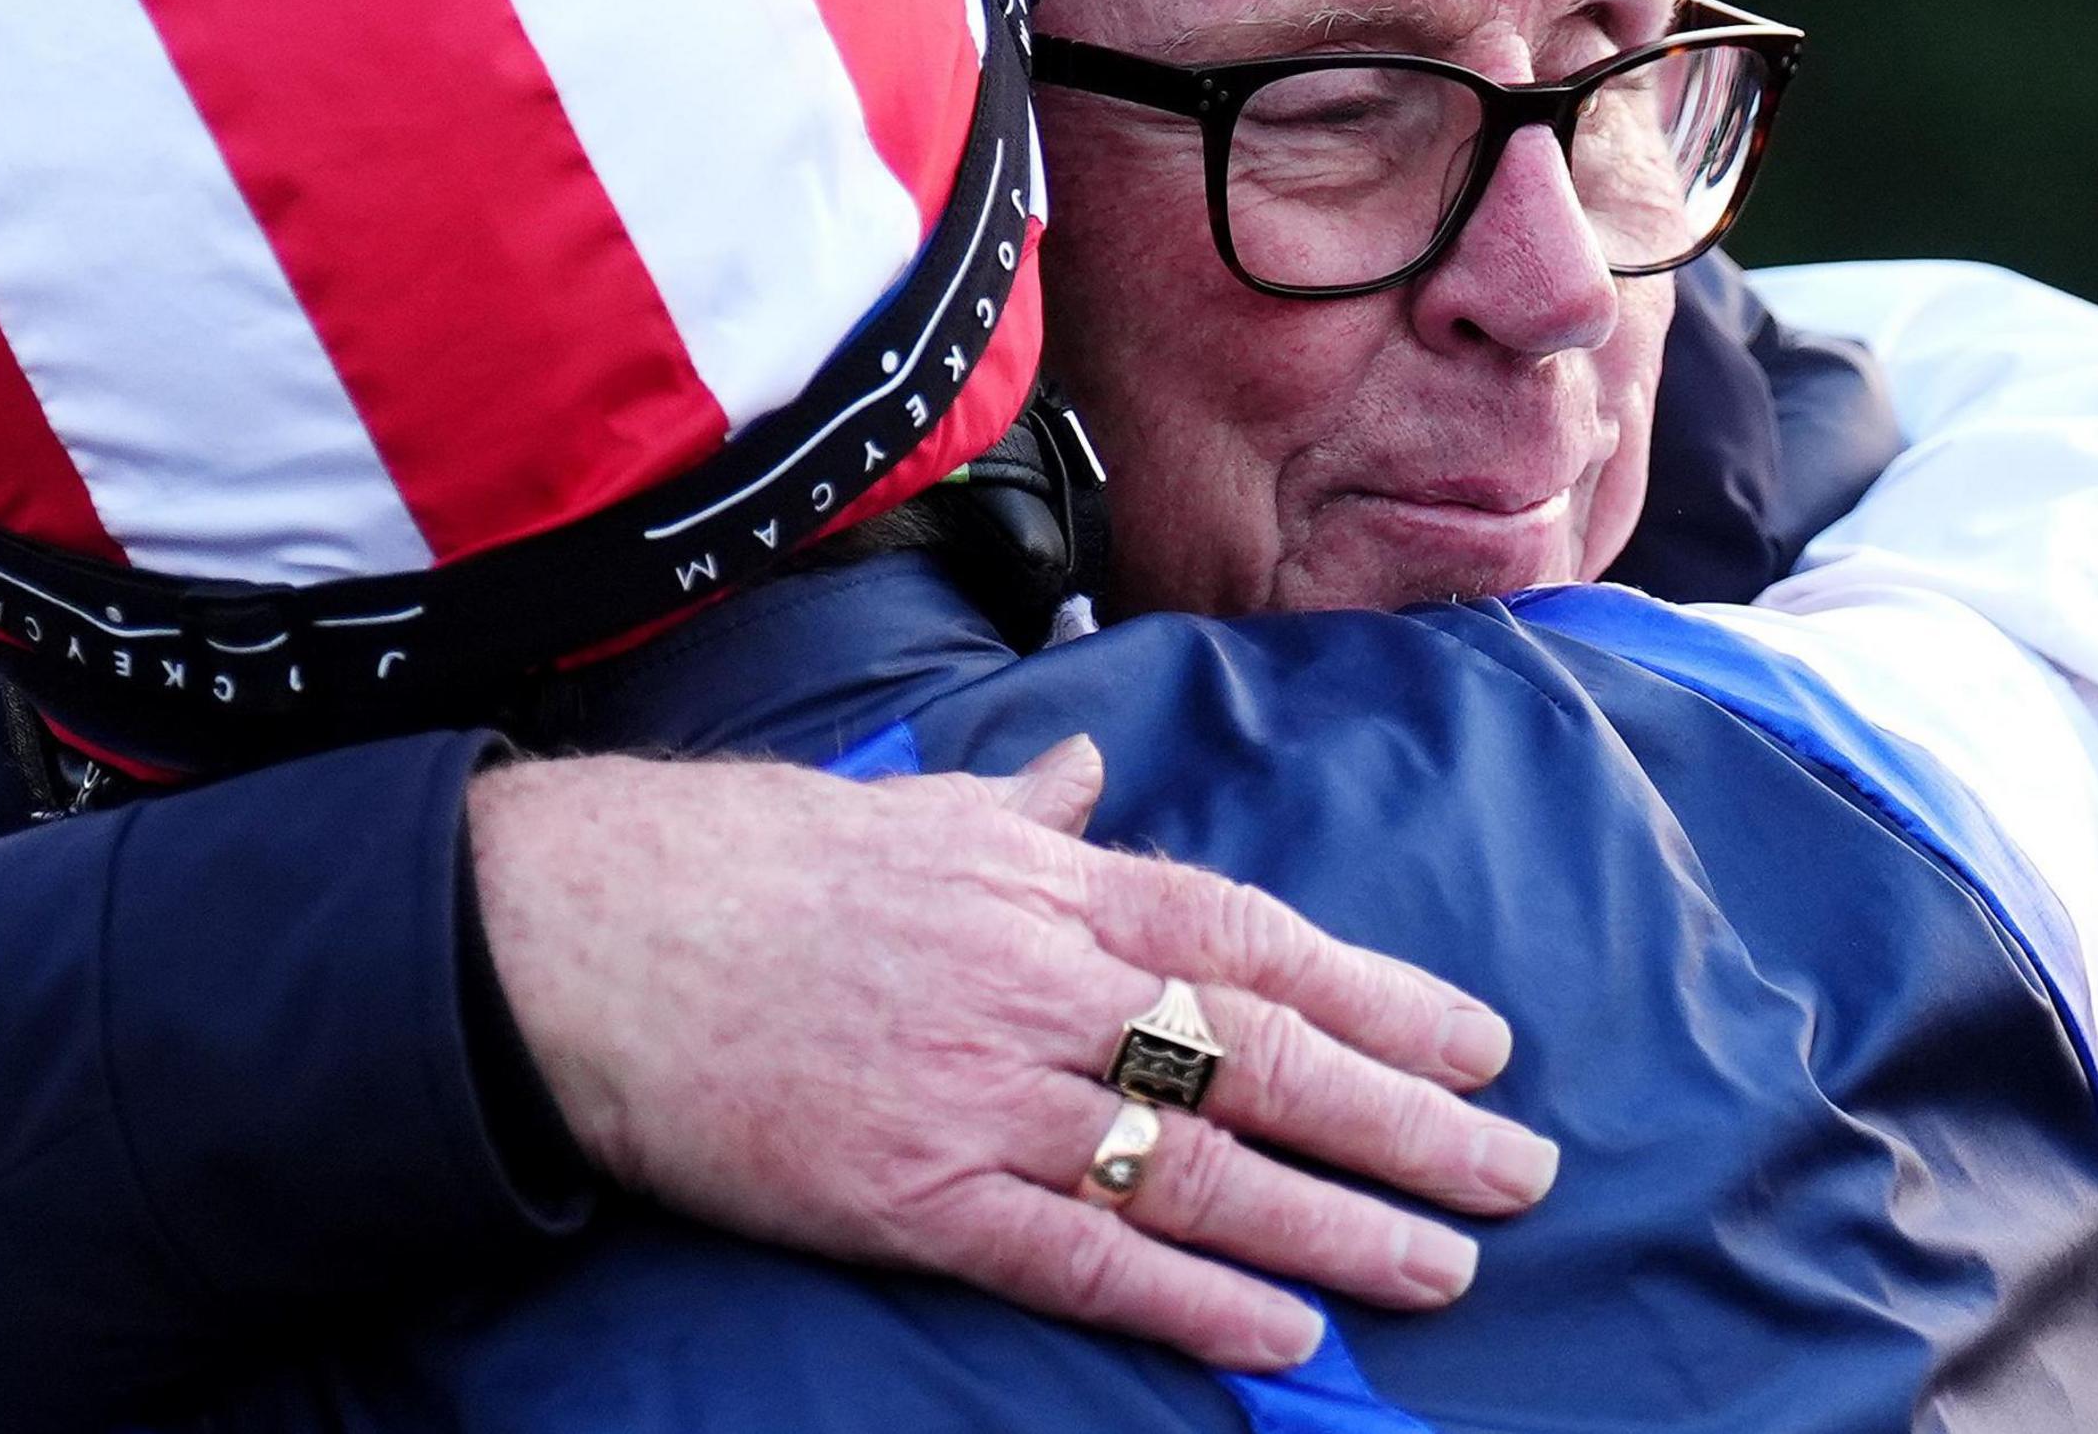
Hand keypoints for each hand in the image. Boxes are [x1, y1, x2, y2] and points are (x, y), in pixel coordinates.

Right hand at [468, 739, 1557, 1370]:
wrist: (576, 934)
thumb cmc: (741, 862)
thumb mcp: (907, 809)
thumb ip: (1025, 808)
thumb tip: (1094, 765)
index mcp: (1046, 889)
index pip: (1254, 940)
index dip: (1382, 996)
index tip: (1482, 1044)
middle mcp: (1037, 987)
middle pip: (1259, 1059)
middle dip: (1405, 1121)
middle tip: (1520, 1172)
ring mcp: (977, 1096)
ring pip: (1195, 1168)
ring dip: (1333, 1223)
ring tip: (1441, 1267)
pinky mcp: (908, 1195)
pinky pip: (1077, 1256)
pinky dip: (1187, 1297)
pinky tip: (1278, 1332)